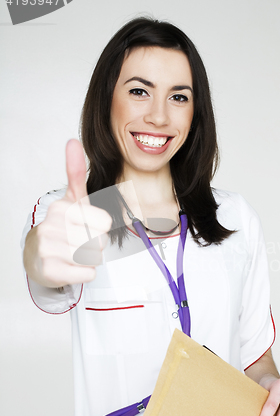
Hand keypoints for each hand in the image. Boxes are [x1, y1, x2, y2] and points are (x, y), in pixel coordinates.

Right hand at [24, 139, 111, 287]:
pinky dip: (84, 273)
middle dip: (95, 244)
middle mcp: (52, 226)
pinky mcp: (50, 270)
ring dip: (88, 258)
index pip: (105, 222)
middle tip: (78, 241)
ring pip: (94, 258)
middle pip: (100, 241)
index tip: (85, 226)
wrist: (38, 255)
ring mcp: (49, 248)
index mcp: (62, 207)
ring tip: (72, 253)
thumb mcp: (72, 199)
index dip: (100, 227)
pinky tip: (69, 266)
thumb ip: (75, 172)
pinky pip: (87, 273)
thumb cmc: (63, 227)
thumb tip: (72, 141)